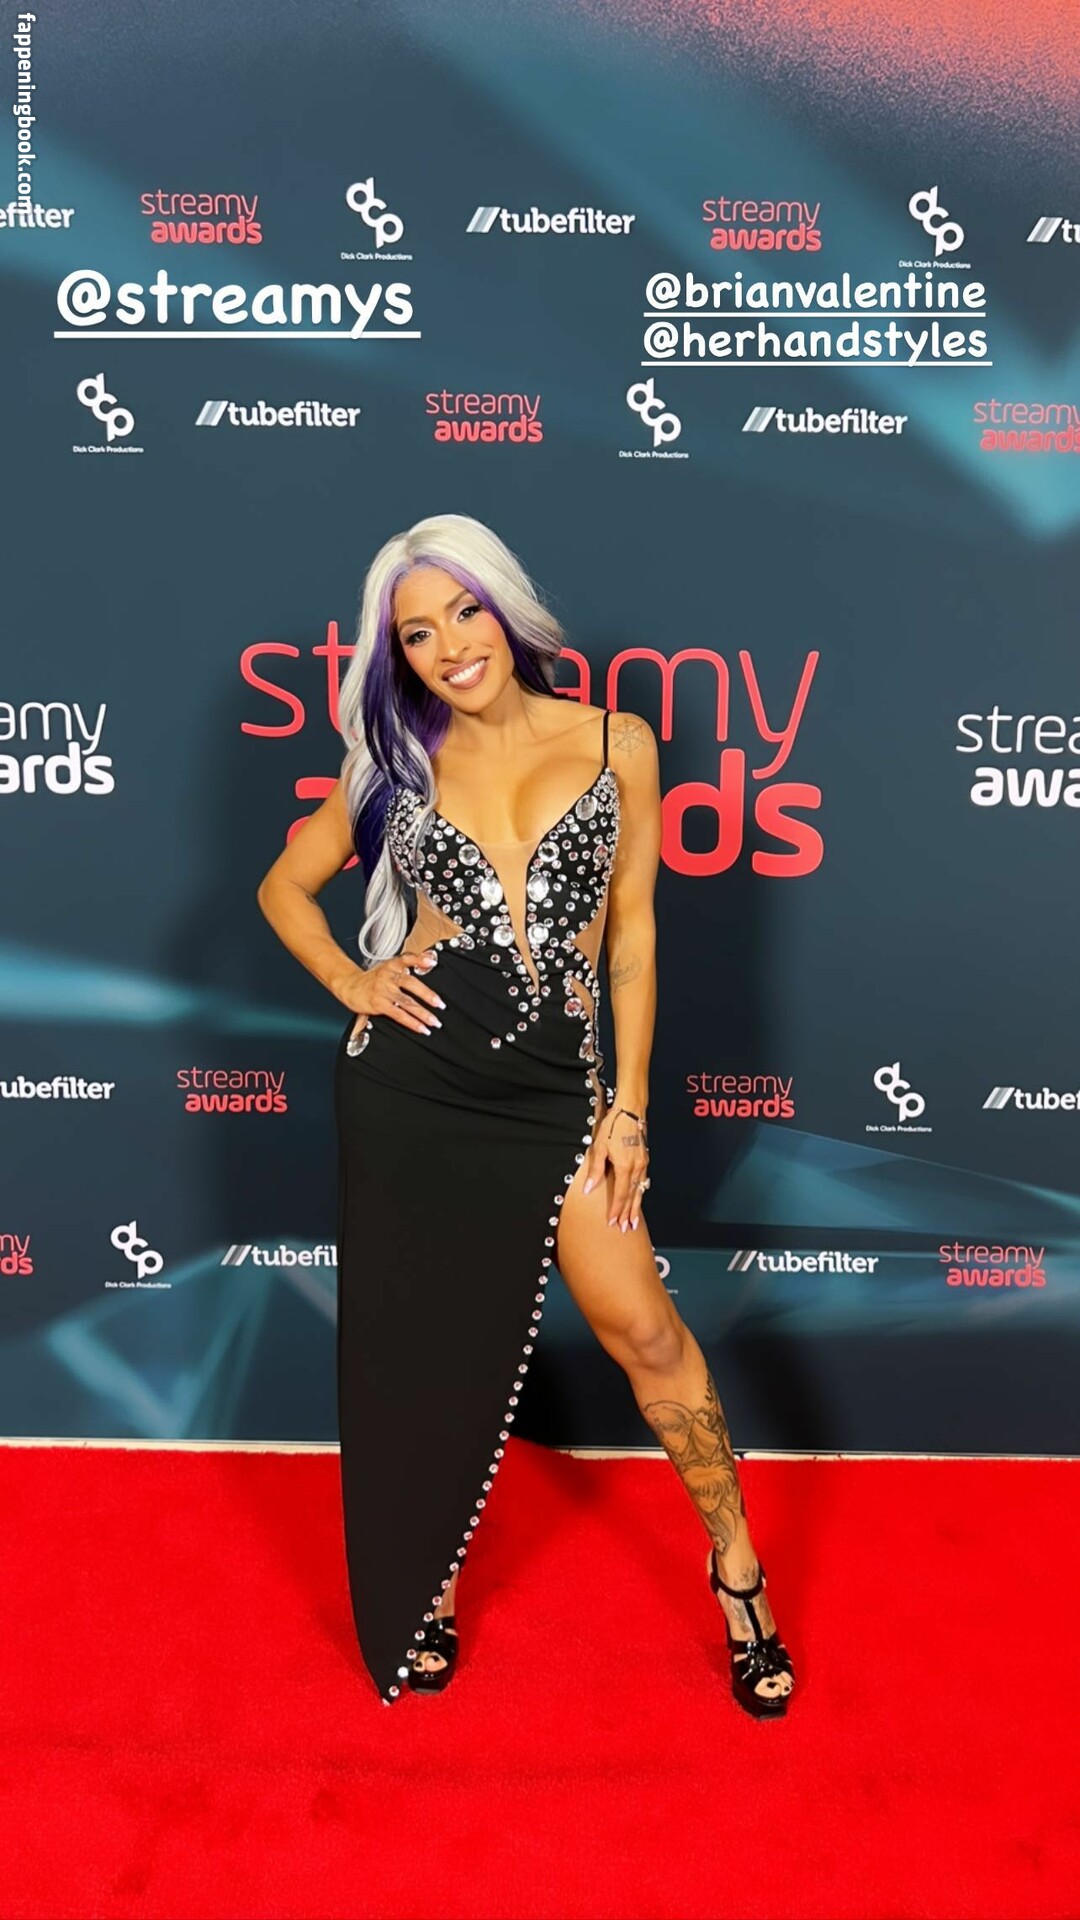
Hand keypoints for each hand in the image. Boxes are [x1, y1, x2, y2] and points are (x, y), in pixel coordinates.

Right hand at [344, 948, 444, 1038]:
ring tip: (434, 1022)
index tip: (432, 962)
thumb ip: (409, 964)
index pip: (407, 958)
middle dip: (427, 995)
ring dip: (423, 1013)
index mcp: (392, 965)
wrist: (350, 986)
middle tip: (440, 1004)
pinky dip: (412, 1022)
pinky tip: (421, 1028)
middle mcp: (388, 976)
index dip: (420, 959)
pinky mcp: (379, 1004)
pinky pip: (398, 1014)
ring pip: (406, 1002)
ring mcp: (383, 991)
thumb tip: (430, 960)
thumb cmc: (373, 979)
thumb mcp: (389, 967)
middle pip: (411, 983)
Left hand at [581, 1100, 649, 1231]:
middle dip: (628, 1214)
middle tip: (625, 1228)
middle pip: (632, 1197)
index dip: (616, 1210)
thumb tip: (589, 1189)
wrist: (630, 1111)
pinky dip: (640, 1193)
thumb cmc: (613, 1126)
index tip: (612, 1222)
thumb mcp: (598, 1147)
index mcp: (625, 1167)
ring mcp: (643, 1164)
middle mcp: (636, 1168)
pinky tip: (638, 1198)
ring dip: (636, 1206)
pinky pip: (643, 1182)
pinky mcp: (644, 1159)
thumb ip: (595, 1171)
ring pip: (640, 1190)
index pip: (620, 1195)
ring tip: (633, 1220)